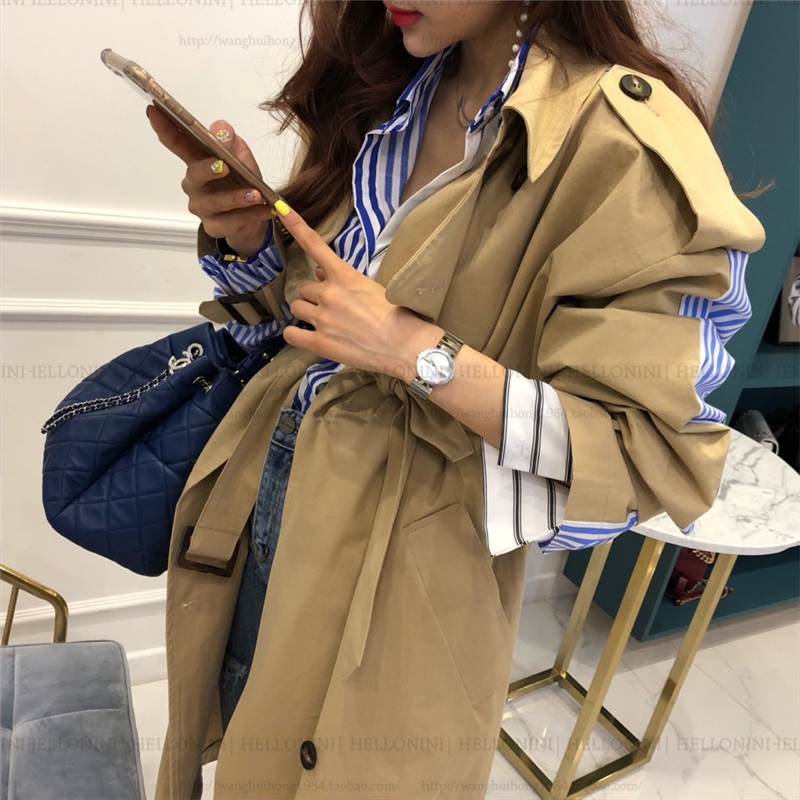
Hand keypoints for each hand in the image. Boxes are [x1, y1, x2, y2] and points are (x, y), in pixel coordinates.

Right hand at [145, 104, 273, 255]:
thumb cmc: (243, 179)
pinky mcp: (214, 226)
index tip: (154, 110)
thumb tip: (222, 132)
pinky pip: (230, 221)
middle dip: (207, 169)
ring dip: (235, 197)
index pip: (177, 142)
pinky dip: (249, 215)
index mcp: (197, 160)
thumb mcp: (241, 154)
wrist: (256, 212)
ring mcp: (201, 207)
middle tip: (224, 166)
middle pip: (194, 174)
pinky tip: (264, 209)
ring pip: (215, 202)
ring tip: (255, 194)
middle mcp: (194, 184)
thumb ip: (230, 141)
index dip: (164, 127)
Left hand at [273, 203, 440, 378]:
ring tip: (327, 323)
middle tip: (333, 308)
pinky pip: (292, 334)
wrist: (404, 345)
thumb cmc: (396, 314)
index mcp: (344, 276)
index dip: (295, 224)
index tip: (280, 208)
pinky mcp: (320, 343)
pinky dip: (297, 335)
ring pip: (297, 308)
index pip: (314, 244)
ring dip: (307, 313)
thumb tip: (319, 274)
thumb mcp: (371, 287)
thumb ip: (341, 279)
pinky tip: (307, 337)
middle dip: (314, 296)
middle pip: (303, 287)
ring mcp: (322, 319)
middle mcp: (329, 293)